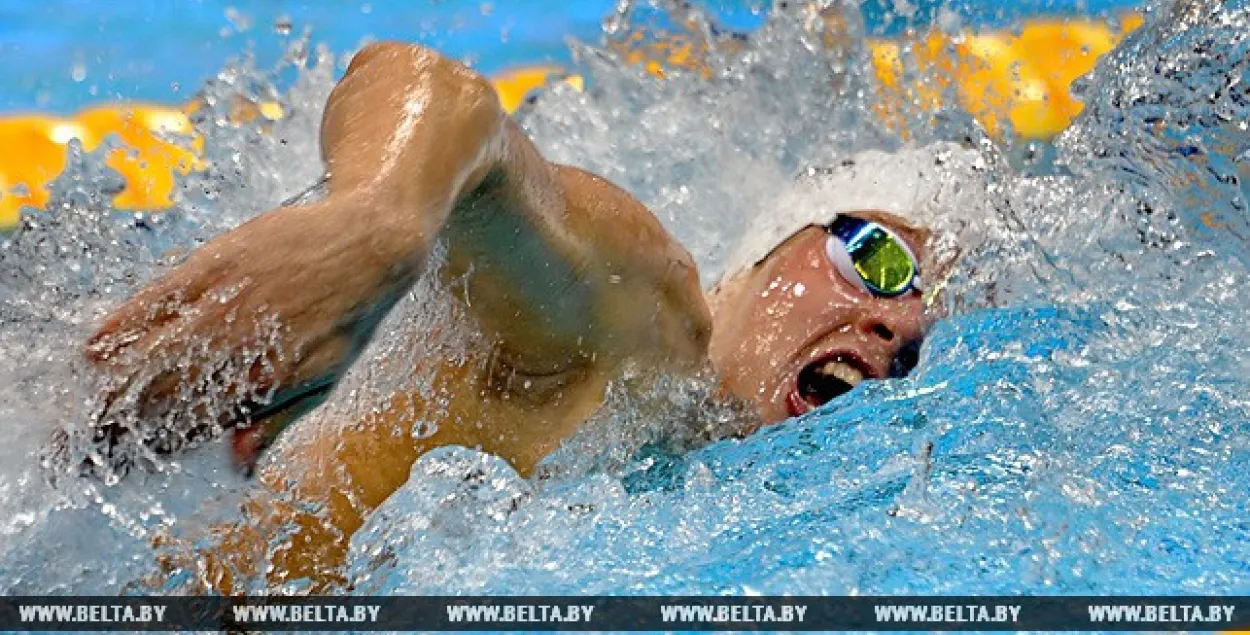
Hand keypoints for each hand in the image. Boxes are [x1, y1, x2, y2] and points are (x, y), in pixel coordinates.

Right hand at [69, 197, 422, 476]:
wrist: (372, 242)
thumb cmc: (348, 316)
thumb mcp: (326, 376)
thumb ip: (278, 417)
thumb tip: (239, 463)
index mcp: (273, 380)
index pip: (200, 424)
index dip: (156, 447)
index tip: (120, 463)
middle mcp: (246, 344)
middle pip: (167, 393)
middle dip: (120, 422)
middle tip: (84, 442)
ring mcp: (228, 301)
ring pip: (155, 350)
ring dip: (113, 383)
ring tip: (86, 406)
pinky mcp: (216, 262)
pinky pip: (158, 298)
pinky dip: (124, 324)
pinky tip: (95, 348)